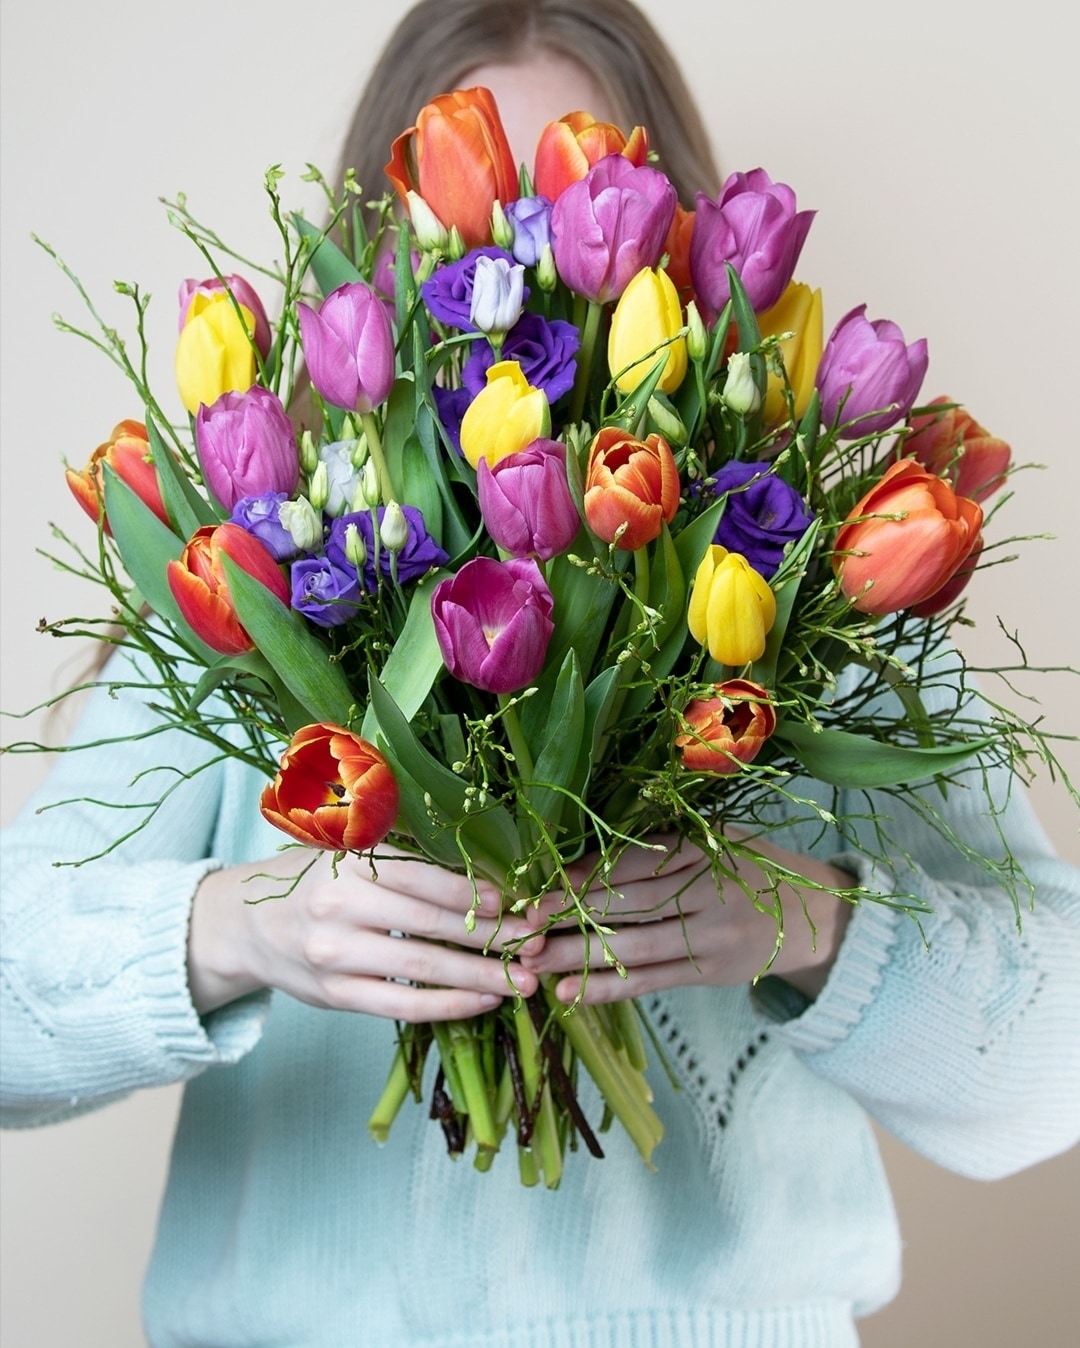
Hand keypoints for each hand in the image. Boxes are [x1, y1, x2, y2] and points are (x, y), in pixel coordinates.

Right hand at [188, 848, 541, 1021]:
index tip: (514, 901)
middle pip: (427, 926)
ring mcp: (335, 957)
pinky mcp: (335, 996)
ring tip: (522, 981)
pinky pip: (400, 1006)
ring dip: (478, 977)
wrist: (244, 925)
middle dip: (489, 936)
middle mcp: (338, 910)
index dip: (470, 891)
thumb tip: (479, 854)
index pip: (419, 878)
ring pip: (420, 971)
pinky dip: (447, 1007)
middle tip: (535, 943)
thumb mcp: (344, 848)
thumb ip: (400, 851)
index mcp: (347, 865)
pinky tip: (483, 1002)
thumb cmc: (313, 879)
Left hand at [516, 832, 853, 1004]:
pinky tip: (570, 994)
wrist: (810, 915)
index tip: (538, 887)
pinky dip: (609, 988)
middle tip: (521, 926)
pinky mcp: (708, 973)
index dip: (582, 877)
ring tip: (532, 961)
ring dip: (578, 956)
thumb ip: (662, 840)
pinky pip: (651, 982)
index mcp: (703, 848)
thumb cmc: (745, 865)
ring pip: (634, 946)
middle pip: (627, 905)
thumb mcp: (714, 837)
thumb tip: (581, 849)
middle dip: (569, 916)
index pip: (632, 864)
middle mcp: (708, 891)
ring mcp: (711, 936)